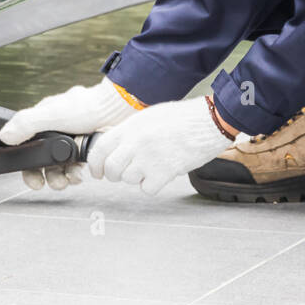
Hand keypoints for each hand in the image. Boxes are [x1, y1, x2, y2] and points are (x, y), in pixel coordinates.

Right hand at [0, 78, 139, 189]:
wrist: (119, 109)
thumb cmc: (87, 106)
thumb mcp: (52, 113)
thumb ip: (26, 123)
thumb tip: (5, 135)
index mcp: (43, 121)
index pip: (27, 149)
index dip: (29, 167)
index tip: (35, 181)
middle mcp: (55, 131)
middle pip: (44, 161)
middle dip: (49, 176)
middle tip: (57, 183)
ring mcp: (71, 139)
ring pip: (60, 165)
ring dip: (63, 176)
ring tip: (71, 179)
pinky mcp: (85, 146)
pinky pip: (76, 165)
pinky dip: (77, 172)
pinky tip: (81, 173)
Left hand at [85, 96, 234, 194]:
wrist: (209, 122)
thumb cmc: (183, 118)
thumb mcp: (149, 116)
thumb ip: (131, 131)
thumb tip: (117, 147)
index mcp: (131, 126)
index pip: (101, 148)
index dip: (95, 164)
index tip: (97, 172)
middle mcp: (136, 142)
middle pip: (112, 169)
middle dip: (114, 175)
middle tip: (123, 174)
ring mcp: (149, 157)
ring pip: (128, 179)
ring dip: (136, 178)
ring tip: (150, 167)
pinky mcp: (164, 171)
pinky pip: (147, 188)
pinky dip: (152, 185)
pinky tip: (161, 174)